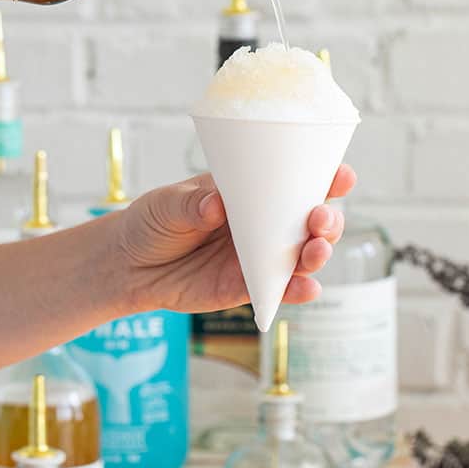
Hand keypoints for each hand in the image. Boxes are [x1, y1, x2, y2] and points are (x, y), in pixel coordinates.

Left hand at [117, 166, 355, 314]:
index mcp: (250, 192)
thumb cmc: (151, 222)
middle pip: (309, 222)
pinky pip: (279, 291)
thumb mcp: (167, 204)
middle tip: (319, 220)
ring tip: (315, 252)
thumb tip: (216, 205)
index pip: (294, 181)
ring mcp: (258, 258)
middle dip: (326, 220)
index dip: (325, 177)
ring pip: (302, 257)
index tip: (341, 176)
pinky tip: (307, 289)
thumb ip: (192, 204)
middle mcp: (262, 225)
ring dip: (317, 254)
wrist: (127, 266)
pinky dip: (298, 291)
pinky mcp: (247, 289)